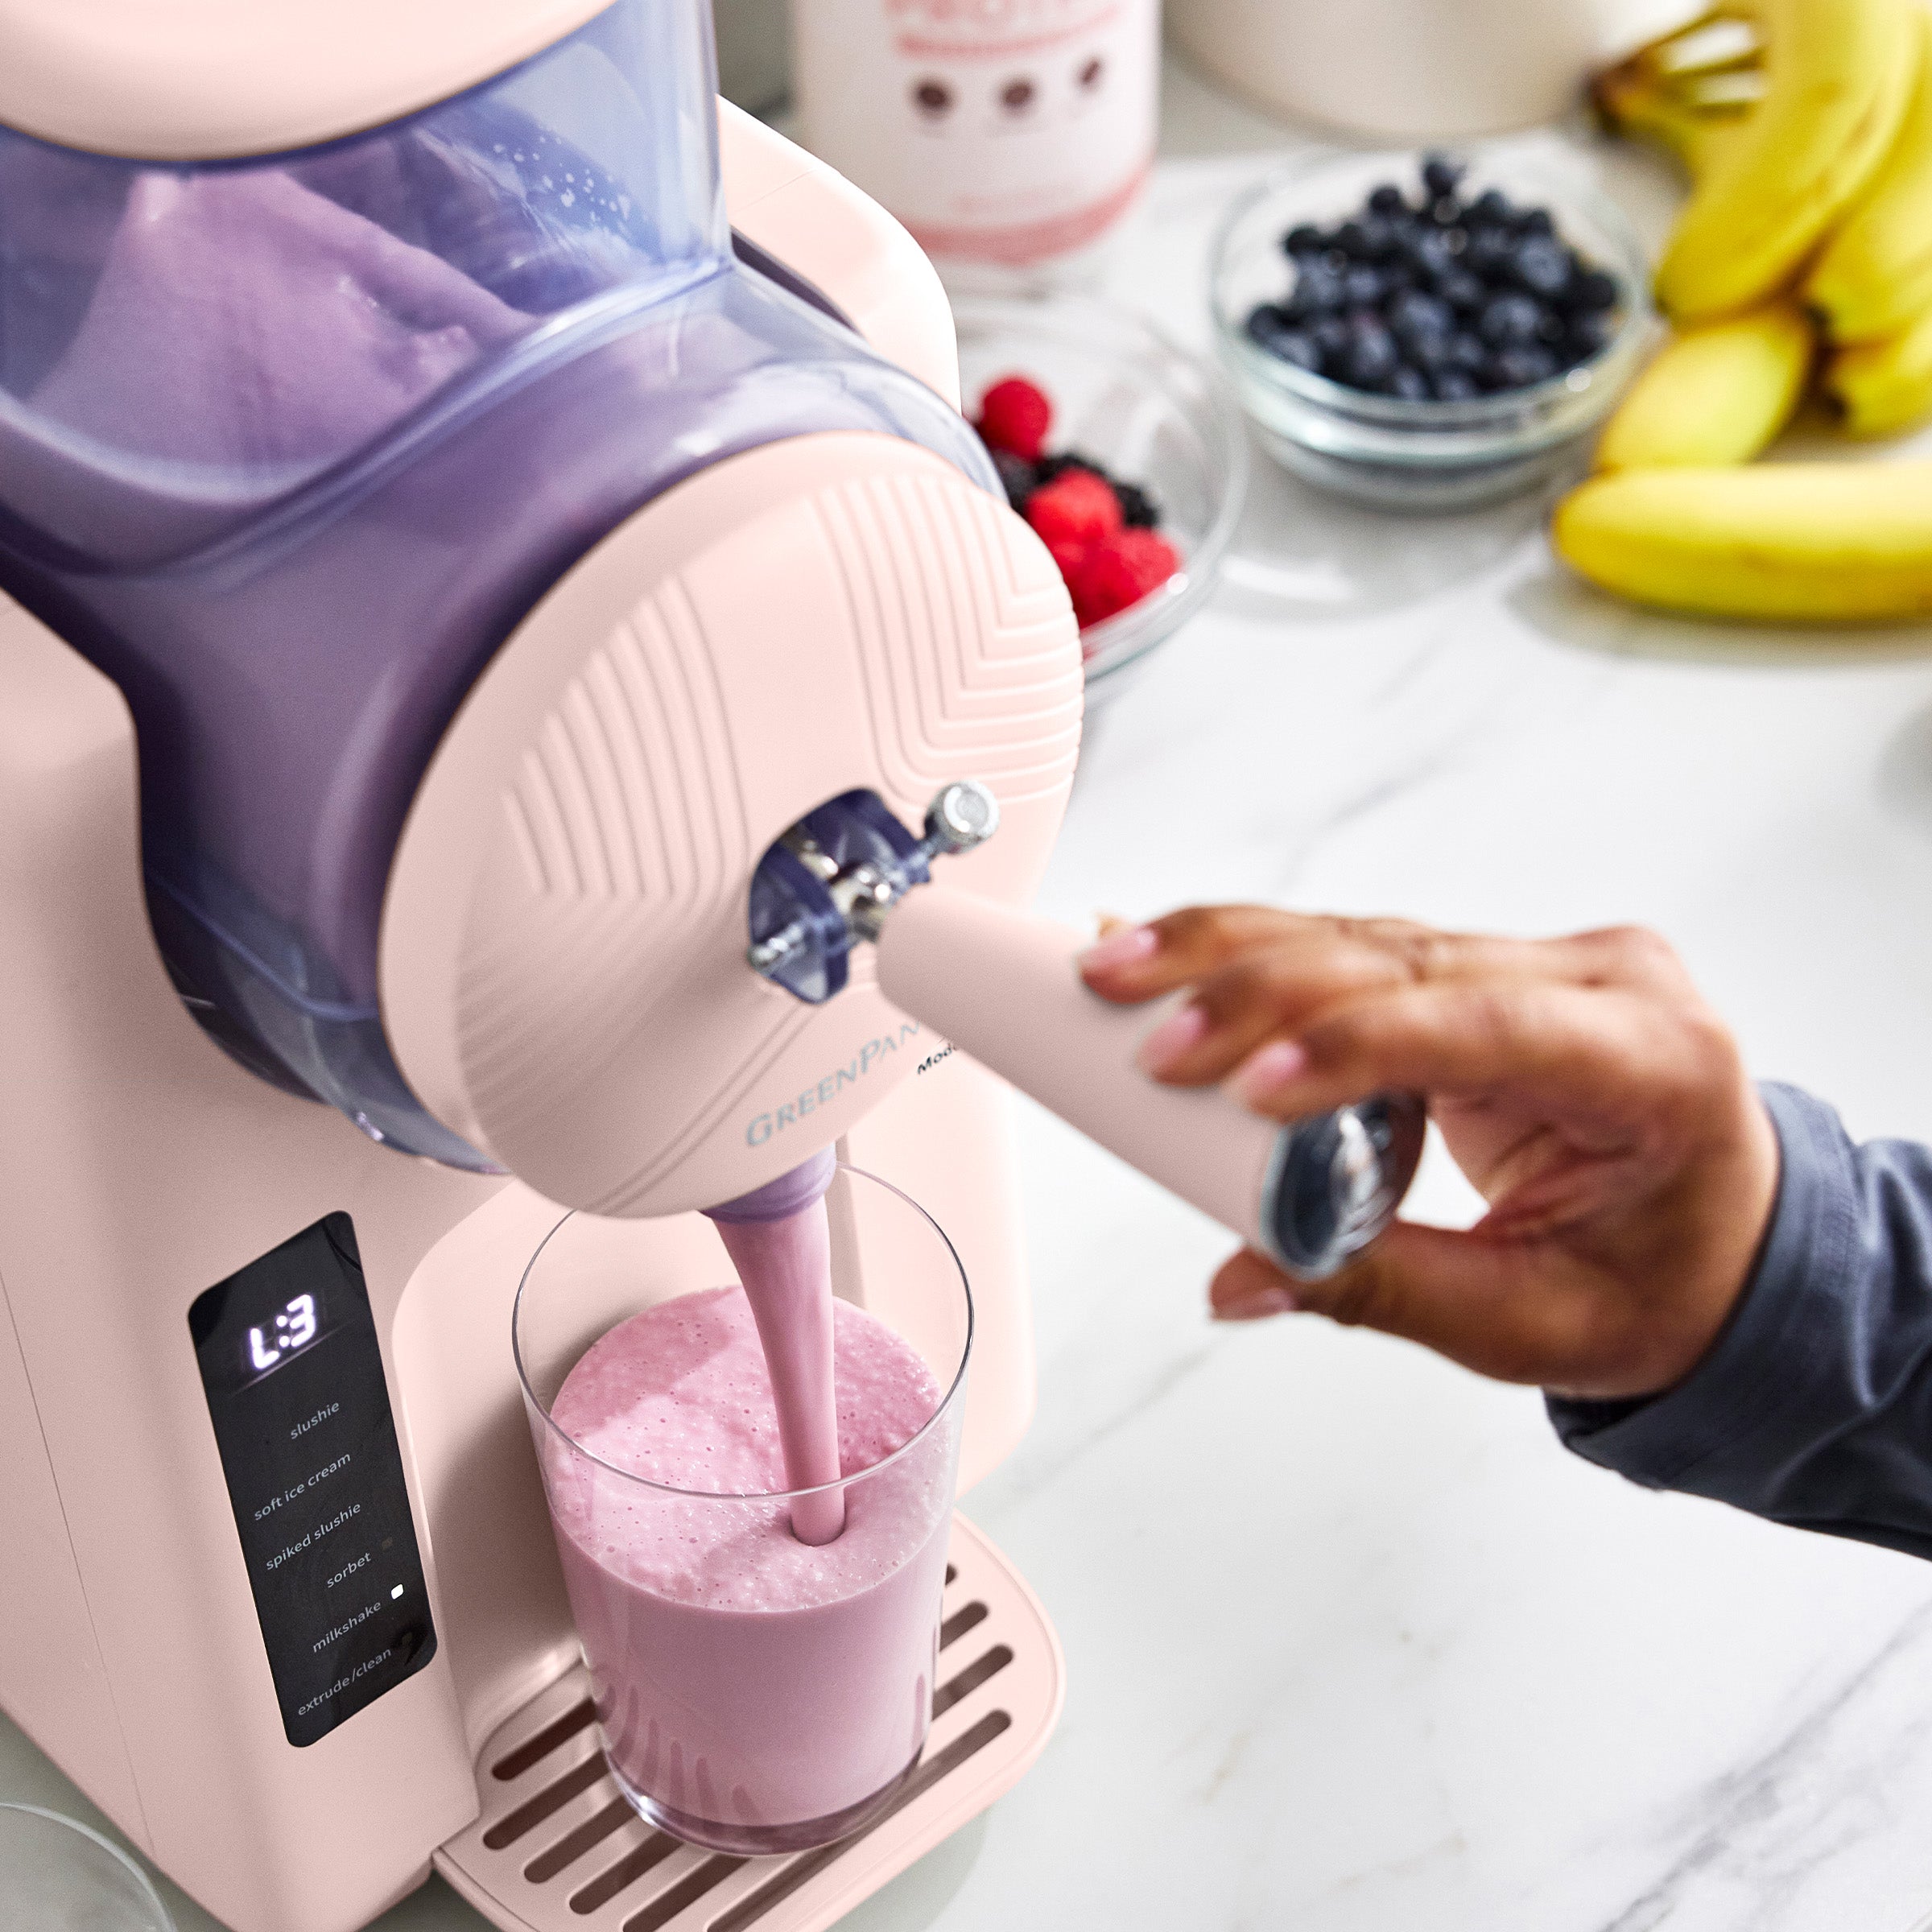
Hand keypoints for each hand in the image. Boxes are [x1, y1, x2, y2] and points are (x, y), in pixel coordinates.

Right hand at [1079, 908, 1779, 1399]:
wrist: (1724, 1242)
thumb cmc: (1657, 1285)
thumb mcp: (1532, 1320)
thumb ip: (1383, 1291)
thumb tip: (1239, 1280)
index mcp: (1651, 1061)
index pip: (1485, 1026)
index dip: (1357, 1047)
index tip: (1245, 1086)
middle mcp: (1598, 981)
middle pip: (1401, 960)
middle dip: (1257, 991)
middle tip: (1143, 1030)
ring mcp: (1537, 962)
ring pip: (1361, 937)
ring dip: (1231, 956)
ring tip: (1120, 971)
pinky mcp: (1477, 968)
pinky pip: (1354, 951)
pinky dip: (1255, 960)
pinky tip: (1173, 958)